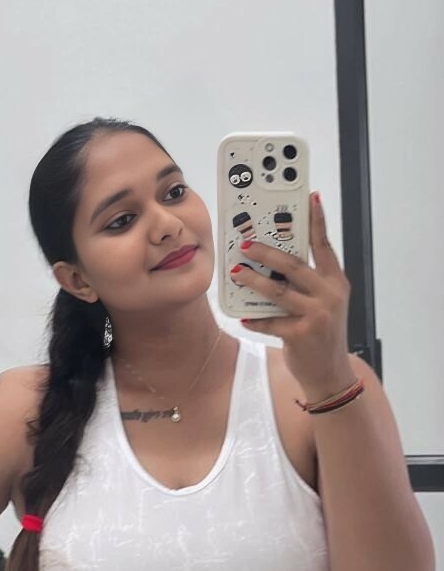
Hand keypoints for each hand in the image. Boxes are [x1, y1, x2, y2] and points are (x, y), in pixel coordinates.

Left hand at [231, 192, 352, 395]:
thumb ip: (306, 282)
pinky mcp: (301, 334)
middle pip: (293, 265)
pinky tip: (243, 316)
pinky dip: (255, 319)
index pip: (324, 245)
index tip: (310, 197)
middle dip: (266, 253)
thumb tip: (272, 260)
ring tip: (235, 273)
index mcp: (335, 281)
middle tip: (245, 244)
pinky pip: (271, 322)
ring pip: (278, 291)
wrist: (330, 373)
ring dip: (253, 280)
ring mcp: (317, 314)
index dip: (317, 220)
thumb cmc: (321, 332)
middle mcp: (329, 294)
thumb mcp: (323, 303)